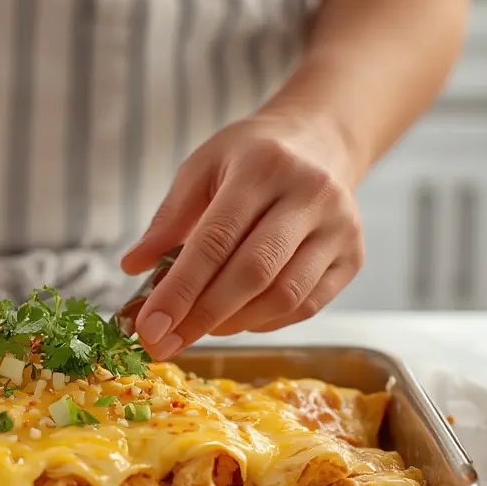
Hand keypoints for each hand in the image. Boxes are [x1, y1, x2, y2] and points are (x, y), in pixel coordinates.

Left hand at [120, 115, 364, 358]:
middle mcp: (310, 195)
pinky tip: (236, 318)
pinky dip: (264, 322)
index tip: (149, 326)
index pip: (215, 239)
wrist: (318, 142)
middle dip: (202, 316)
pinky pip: (306, 306)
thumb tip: (133, 267)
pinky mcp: (353, 257)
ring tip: (198, 327)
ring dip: (233, 323)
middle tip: (164, 343)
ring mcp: (339, 228)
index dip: (180, 289)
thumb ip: (168, 218)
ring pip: (284, 296)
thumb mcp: (201, 168)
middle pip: (253, 273)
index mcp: (263, 167)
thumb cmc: (250, 158)